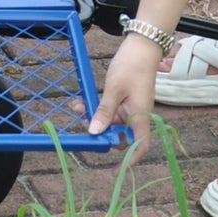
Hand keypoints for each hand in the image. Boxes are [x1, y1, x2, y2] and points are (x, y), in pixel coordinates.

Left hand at [89, 37, 160, 156]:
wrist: (141, 46)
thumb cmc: (131, 66)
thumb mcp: (114, 89)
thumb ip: (104, 111)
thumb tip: (94, 132)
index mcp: (141, 116)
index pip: (140, 146)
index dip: (130, 160)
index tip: (116, 170)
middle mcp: (137, 116)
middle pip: (121, 136)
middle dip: (101, 133)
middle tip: (82, 126)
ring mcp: (130, 108)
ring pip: (111, 122)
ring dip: (94, 118)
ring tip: (77, 108)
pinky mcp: (124, 100)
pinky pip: (109, 110)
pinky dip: (97, 108)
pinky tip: (82, 102)